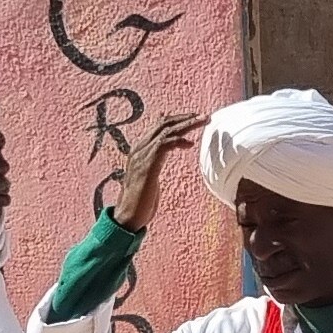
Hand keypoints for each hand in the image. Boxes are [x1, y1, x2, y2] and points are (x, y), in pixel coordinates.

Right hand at [111, 112, 206, 231]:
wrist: (128, 216)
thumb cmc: (141, 199)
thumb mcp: (150, 174)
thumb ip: (157, 159)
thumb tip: (166, 150)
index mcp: (140, 149)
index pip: (158, 126)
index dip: (177, 119)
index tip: (194, 117)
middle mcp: (139, 149)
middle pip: (163, 124)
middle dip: (185, 117)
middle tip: (204, 116)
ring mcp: (141, 156)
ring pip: (165, 131)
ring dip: (186, 124)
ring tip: (203, 121)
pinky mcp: (147, 166)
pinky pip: (163, 145)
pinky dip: (178, 141)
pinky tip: (190, 144)